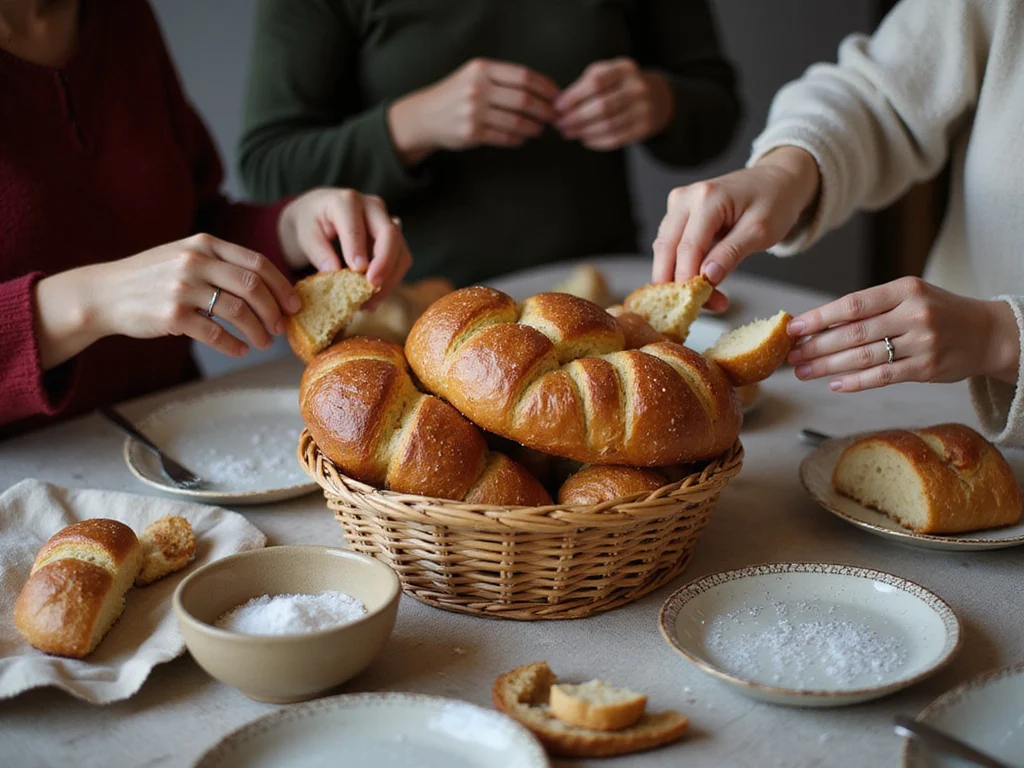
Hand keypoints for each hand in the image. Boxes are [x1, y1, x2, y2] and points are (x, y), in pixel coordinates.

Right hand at [35, 234, 301, 368]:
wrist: (104, 294)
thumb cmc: (152, 278)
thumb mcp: (185, 255)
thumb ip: (221, 262)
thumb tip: (268, 285)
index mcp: (205, 244)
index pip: (257, 262)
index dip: (281, 285)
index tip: (294, 303)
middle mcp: (195, 261)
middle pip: (253, 286)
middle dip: (274, 310)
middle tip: (281, 327)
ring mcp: (182, 288)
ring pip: (238, 311)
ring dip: (258, 331)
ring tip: (263, 342)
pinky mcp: (171, 315)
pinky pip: (215, 333)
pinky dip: (234, 345)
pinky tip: (240, 350)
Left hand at [277, 188, 410, 303]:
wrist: (322, 213)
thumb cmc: (312, 222)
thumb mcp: (305, 234)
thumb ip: (318, 251)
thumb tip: (334, 271)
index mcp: (346, 201)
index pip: (356, 226)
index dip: (358, 249)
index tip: (356, 271)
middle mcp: (372, 207)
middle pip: (390, 234)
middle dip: (385, 263)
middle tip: (373, 285)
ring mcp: (387, 222)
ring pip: (401, 251)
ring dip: (390, 279)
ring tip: (369, 301)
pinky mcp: (394, 240)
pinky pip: (401, 261)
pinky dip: (390, 282)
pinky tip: (373, 298)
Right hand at [387, 58, 557, 165]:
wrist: (425, 116)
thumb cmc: (456, 95)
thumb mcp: (475, 75)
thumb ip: (503, 78)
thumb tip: (542, 89)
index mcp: (482, 68)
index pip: (523, 76)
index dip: (545, 87)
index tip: (556, 96)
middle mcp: (477, 88)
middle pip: (524, 99)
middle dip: (544, 109)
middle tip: (553, 116)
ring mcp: (473, 111)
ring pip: (517, 121)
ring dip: (534, 127)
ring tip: (539, 129)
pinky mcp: (471, 133)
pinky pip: (505, 137)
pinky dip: (518, 139)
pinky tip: (523, 137)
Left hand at [554, 58, 672, 150]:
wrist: (656, 97)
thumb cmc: (620, 85)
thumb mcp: (607, 73)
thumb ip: (584, 84)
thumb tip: (560, 106)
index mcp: (625, 69)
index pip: (596, 82)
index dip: (574, 96)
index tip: (557, 107)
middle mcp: (637, 87)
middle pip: (602, 106)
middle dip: (576, 118)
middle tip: (560, 124)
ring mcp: (643, 109)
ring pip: (608, 125)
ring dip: (584, 132)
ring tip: (568, 133)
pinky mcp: (644, 128)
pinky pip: (616, 139)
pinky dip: (597, 141)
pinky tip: (585, 139)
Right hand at [651, 147, 819, 311]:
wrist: (776, 180)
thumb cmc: (774, 201)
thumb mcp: (760, 231)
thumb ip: (731, 253)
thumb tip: (707, 277)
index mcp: (706, 198)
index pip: (687, 249)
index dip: (690, 281)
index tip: (703, 305)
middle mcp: (684, 198)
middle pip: (667, 250)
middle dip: (678, 284)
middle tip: (700, 308)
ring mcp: (678, 204)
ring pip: (664, 250)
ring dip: (678, 278)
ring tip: (708, 298)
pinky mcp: (678, 213)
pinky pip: (670, 245)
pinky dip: (680, 266)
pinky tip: (700, 282)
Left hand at [787, 277, 1020, 391]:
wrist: (988, 333)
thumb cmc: (938, 312)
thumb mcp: (910, 297)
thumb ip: (872, 307)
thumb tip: (820, 323)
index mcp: (905, 289)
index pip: (853, 304)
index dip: (819, 317)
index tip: (794, 328)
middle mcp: (914, 314)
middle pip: (853, 333)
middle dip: (816, 346)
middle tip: (791, 355)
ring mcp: (921, 342)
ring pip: (863, 356)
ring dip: (827, 366)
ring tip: (803, 371)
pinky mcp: (927, 368)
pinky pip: (882, 376)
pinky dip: (854, 382)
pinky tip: (833, 384)